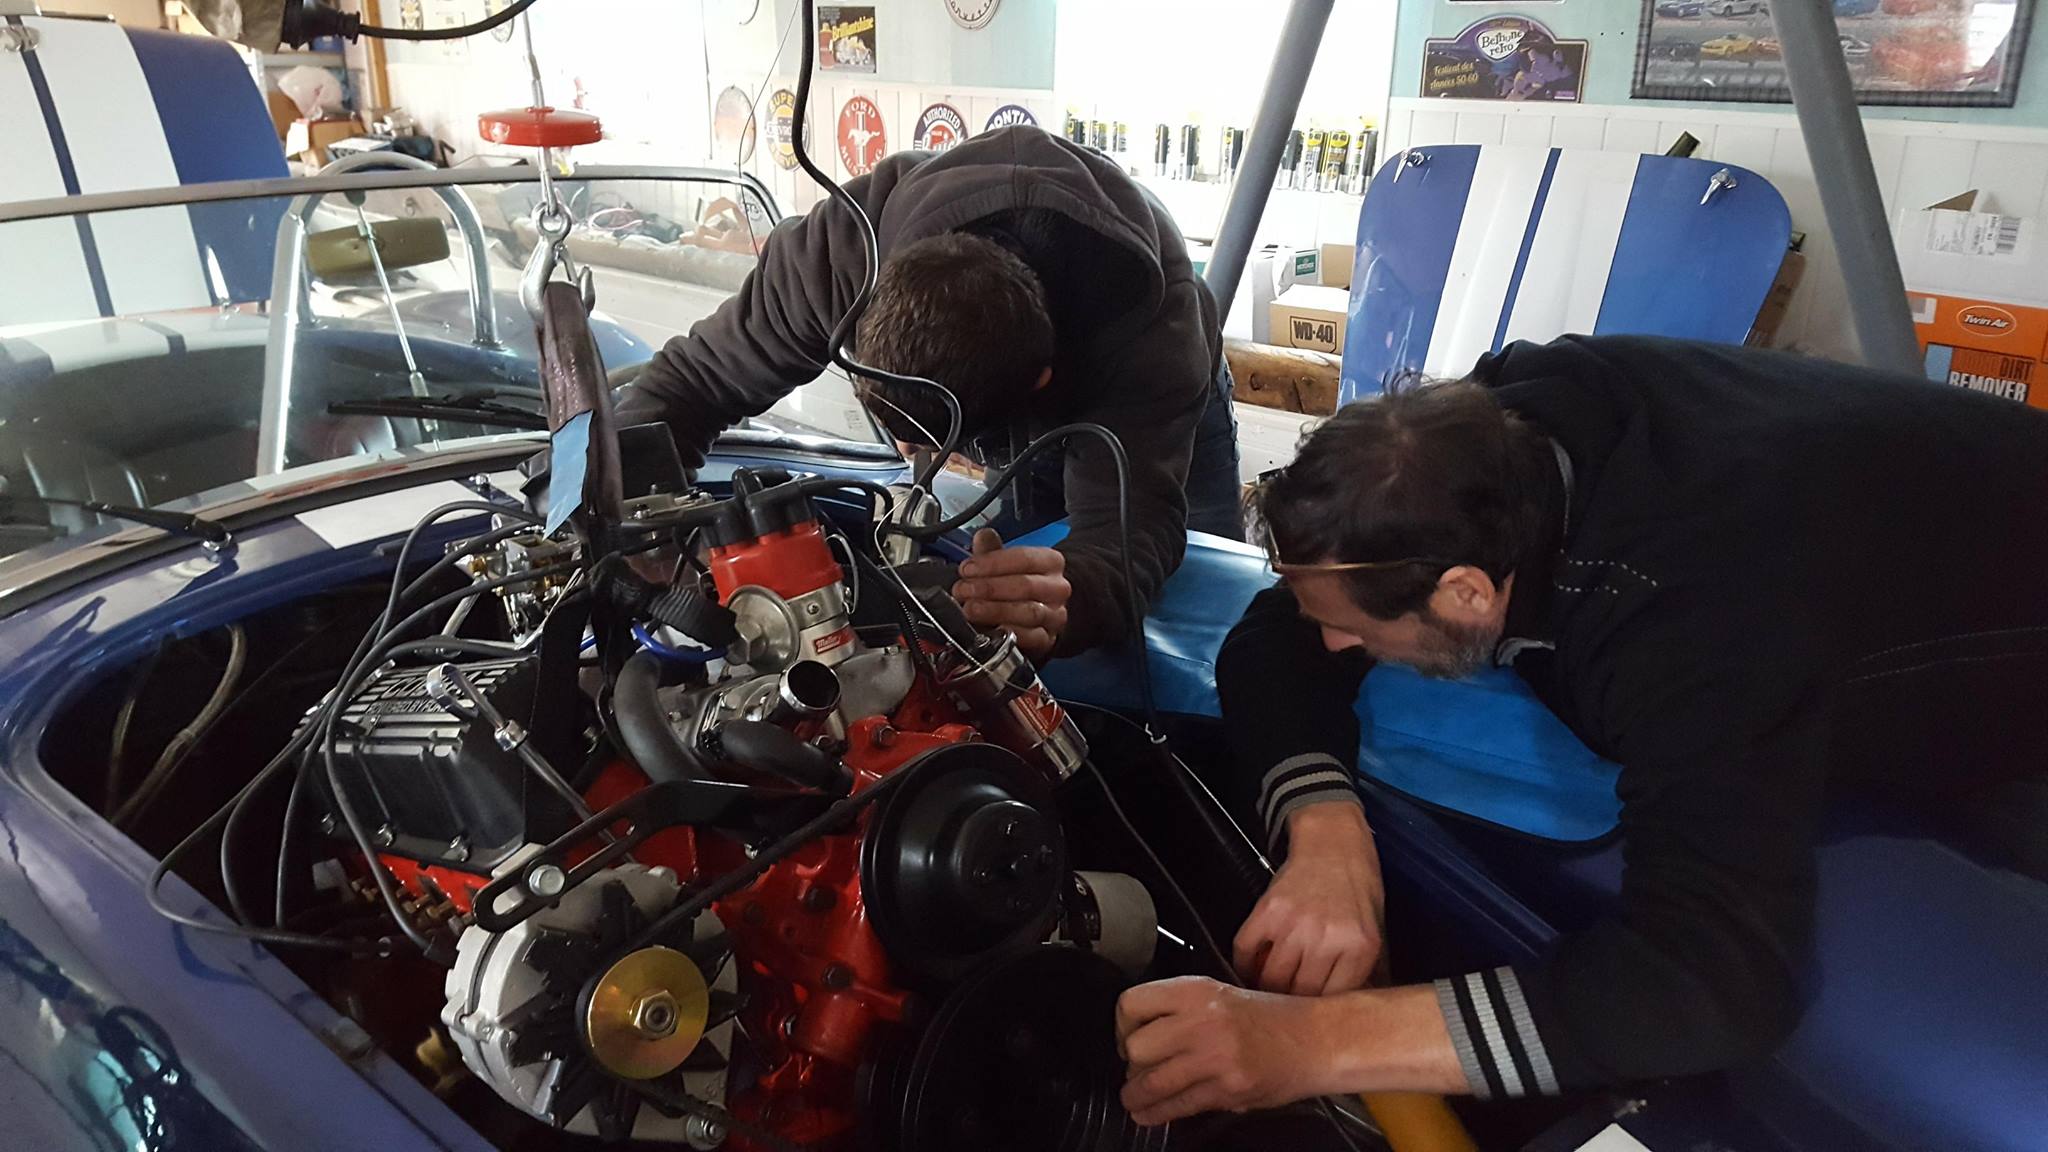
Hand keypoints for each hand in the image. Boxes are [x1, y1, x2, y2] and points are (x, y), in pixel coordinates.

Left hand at [951, 528, 1070, 660]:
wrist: (1037, 614)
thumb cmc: (1019, 585)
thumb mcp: (1006, 563)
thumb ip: (992, 551)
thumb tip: (982, 536)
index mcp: (1050, 562)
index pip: (1024, 558)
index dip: (993, 563)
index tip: (968, 568)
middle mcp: (1057, 588)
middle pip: (1026, 585)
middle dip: (989, 588)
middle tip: (964, 590)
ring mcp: (1054, 615)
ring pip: (1029, 612)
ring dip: (994, 611)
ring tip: (970, 609)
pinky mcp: (1048, 639)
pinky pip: (1031, 638)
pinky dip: (1008, 633)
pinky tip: (989, 630)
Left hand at [1117, 977, 1335, 1124]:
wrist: (1316, 1039)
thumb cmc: (1273, 1018)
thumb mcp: (1221, 995)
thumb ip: (1182, 1011)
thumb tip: (1142, 1034)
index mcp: (1197, 990)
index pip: (1132, 1004)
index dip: (1121, 1026)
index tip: (1126, 1037)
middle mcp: (1201, 1019)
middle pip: (1136, 1047)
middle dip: (1131, 1065)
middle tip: (1135, 1071)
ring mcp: (1214, 1055)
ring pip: (1151, 1082)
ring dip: (1135, 1096)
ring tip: (1133, 1099)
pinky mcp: (1227, 1088)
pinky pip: (1179, 1105)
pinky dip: (1158, 1114)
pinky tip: (1151, 1114)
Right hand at [1234, 803, 1383, 995]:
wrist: (1334, 842)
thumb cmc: (1357, 887)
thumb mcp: (1375, 932)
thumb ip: (1363, 973)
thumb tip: (1347, 1014)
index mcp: (1358, 947)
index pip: (1332, 1000)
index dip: (1318, 1013)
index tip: (1309, 1015)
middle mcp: (1326, 938)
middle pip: (1299, 994)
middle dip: (1291, 1004)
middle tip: (1285, 1006)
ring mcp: (1294, 923)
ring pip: (1270, 978)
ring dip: (1265, 987)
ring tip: (1268, 988)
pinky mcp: (1267, 910)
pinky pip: (1246, 950)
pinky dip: (1244, 964)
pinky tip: (1252, 966)